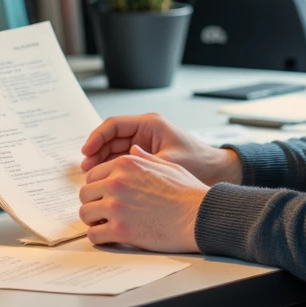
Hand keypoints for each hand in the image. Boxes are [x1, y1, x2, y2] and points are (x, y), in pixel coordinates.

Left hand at [80, 145, 208, 252]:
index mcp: (126, 165)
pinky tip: (110, 237)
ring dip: (94, 221)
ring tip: (106, 225)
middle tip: (103, 213)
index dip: (98, 187)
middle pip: (85, 193)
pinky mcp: (119, 230)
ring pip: (85, 214)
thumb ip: (145, 158)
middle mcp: (116, 182)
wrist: (199, 216)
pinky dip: (99, 237)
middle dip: (93, 203)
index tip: (104, 196)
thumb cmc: (188, 193)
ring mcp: (116, 206)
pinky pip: (94, 235)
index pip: (94, 175)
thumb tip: (133, 150)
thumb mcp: (168, 165)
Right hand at [81, 112, 241, 185]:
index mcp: (151, 124)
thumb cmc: (199, 164)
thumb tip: (112, 172)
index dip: (96, 138)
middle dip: (96, 152)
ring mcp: (146, 144)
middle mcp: (146, 131)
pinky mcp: (148, 157)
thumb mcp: (168, 163)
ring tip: (92, 177)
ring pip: (115, 149)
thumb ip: (142, 165)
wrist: (219, 172)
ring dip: (103, 162)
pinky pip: (124, 160)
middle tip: (86, 169)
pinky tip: (106, 182)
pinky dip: (113, 169)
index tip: (86, 152)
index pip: (114, 125)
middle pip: (111, 138)